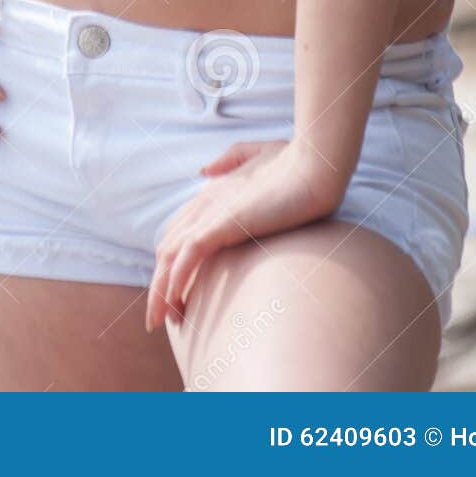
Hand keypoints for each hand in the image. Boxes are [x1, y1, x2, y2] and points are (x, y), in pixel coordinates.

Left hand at [144, 137, 342, 331]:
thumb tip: (204, 171)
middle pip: (167, 249)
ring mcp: (212, 211)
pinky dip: (177, 280)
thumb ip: (231, 160)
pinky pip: (189, 255)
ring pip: (170, 256)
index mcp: (212, 191)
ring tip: (159, 321)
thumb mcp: (259, 155)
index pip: (177, 232)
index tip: (172, 292)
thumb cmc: (296, 161)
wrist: (316, 164)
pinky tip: (175, 303)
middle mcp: (205, 201)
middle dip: (159, 285)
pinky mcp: (224, 222)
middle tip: (159, 317)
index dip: (169, 263)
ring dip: (161, 291)